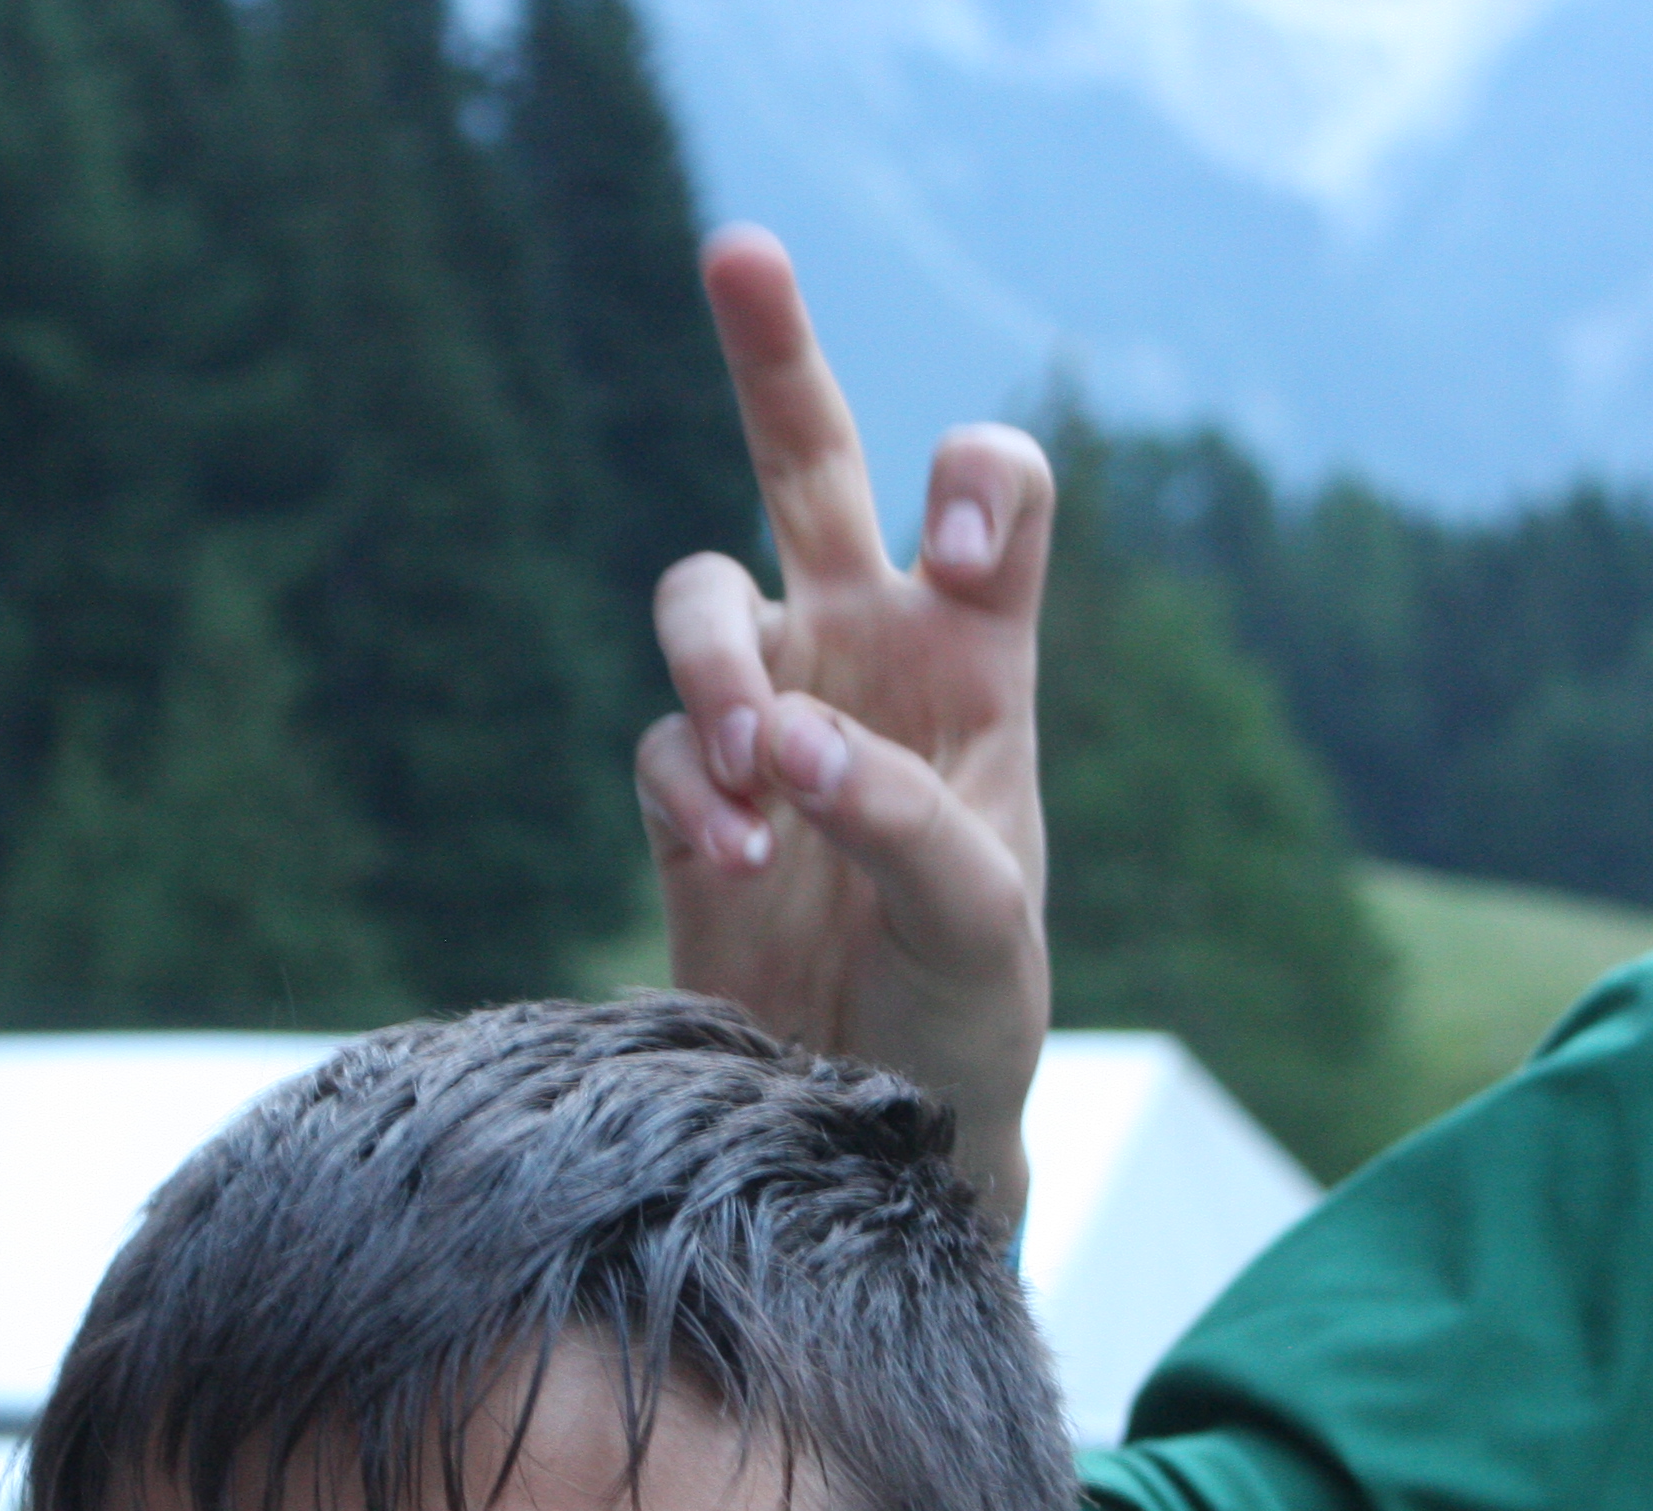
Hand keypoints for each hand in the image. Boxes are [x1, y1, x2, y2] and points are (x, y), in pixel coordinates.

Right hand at [636, 226, 1053, 1223]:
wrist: (880, 1122)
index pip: (990, 497)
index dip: (971, 485)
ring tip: (753, 773)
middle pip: (807, 460)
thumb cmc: (970, 1015)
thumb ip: (905, 823)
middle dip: (770, 352)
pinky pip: (662, 744)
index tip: (947, 556)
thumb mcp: (982, 926)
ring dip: (716, 663)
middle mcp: (867, 655)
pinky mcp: (688, 798)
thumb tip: (785, 743)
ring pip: (701, 596)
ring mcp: (768, 716)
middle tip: (740, 248)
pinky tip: (733, 864)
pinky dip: (689, 791)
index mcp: (978, 656)